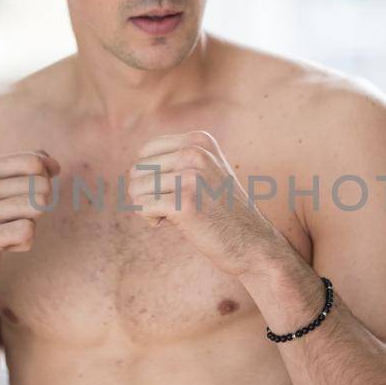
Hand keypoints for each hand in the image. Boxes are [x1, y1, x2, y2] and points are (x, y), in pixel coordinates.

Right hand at [0, 148, 61, 301]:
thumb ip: (26, 170)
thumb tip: (53, 164)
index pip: (33, 161)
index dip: (45, 178)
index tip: (31, 193)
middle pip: (41, 185)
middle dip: (38, 204)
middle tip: (14, 219)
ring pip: (38, 206)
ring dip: (31, 223)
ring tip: (8, 231)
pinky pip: (28, 231)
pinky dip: (24, 243)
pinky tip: (5, 247)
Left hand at [126, 131, 278, 278]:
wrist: (253, 243)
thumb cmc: (221, 212)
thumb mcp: (204, 172)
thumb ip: (175, 161)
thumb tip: (132, 169)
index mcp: (199, 140)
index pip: (145, 152)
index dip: (152, 177)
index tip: (176, 192)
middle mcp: (195, 152)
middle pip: (137, 170)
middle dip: (149, 193)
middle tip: (176, 207)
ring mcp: (191, 175)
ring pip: (135, 189)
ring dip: (150, 207)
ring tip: (178, 214)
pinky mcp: (185, 202)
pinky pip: (142, 207)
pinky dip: (152, 220)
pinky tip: (176, 224)